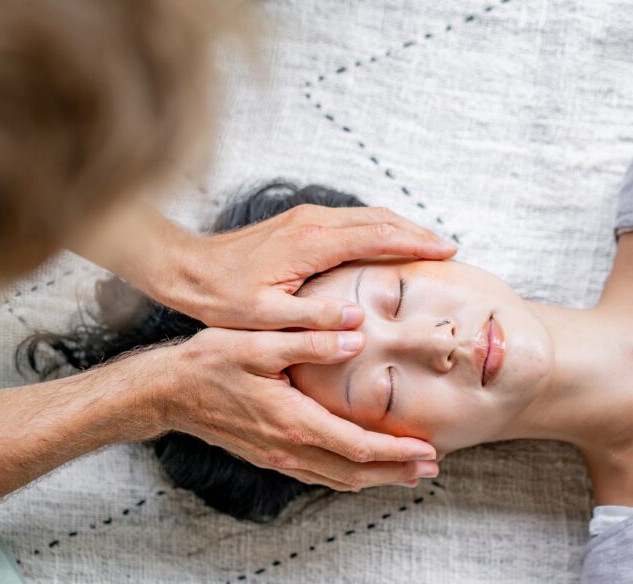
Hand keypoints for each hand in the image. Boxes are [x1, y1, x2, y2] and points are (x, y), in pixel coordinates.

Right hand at [153, 327, 439, 489]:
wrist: (165, 392)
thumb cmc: (208, 363)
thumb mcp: (258, 342)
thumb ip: (309, 340)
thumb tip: (356, 337)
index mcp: (292, 422)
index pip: (356, 446)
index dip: (396, 452)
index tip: (427, 450)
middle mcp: (288, 449)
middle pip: (354, 472)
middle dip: (396, 472)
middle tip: (431, 468)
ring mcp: (278, 458)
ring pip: (338, 478)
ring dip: (377, 478)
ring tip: (409, 472)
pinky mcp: (270, 456)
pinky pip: (320, 474)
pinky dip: (349, 474)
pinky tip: (363, 466)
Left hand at [163, 204, 455, 329]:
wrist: (184, 268)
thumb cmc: (221, 297)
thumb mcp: (267, 318)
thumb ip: (314, 319)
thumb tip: (358, 318)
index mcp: (311, 243)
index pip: (378, 237)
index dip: (416, 244)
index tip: (446, 252)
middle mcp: (312, 222)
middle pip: (379, 219)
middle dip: (417, 232)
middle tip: (448, 248)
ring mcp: (305, 218)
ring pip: (366, 215)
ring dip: (399, 228)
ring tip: (426, 245)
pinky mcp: (298, 222)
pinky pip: (350, 219)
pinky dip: (377, 228)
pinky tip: (385, 243)